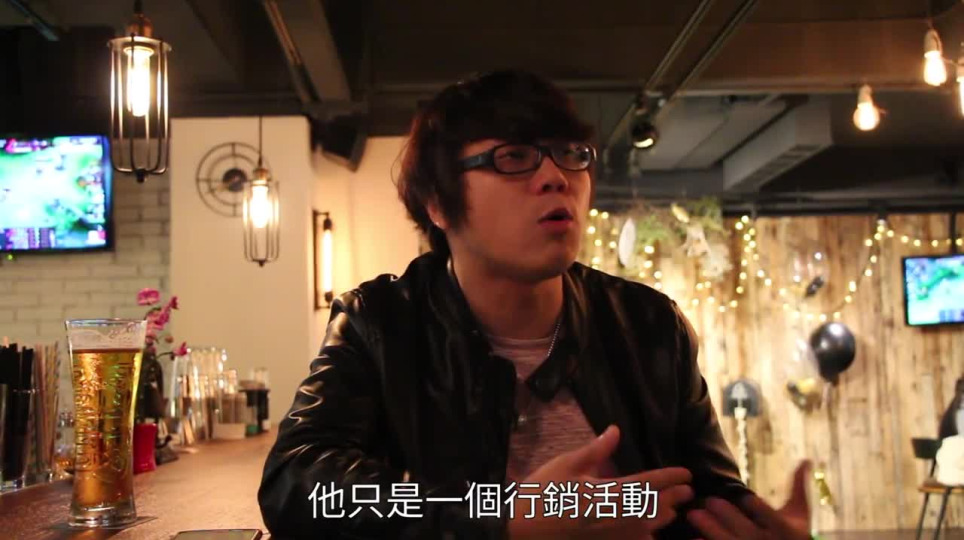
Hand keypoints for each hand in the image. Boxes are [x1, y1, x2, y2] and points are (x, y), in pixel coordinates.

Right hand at [508, 425, 694, 538]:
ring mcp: (610, 536)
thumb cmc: (541, 494)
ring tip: (673, 510)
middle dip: (674, 498)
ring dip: (663, 517)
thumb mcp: (565, 465)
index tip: (686, 473)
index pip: (649, 483)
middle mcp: (615, 516)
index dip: (671, 477)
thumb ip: (595, 450)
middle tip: (688, 491)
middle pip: (655, 508)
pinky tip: (648, 533)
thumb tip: (615, 430)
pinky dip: (646, 536)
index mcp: (607, 492)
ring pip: (649, 529)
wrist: (521, 531)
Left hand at [686, 460, 811, 539]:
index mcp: (786, 530)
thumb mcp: (799, 512)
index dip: (760, 509)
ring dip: (711, 530)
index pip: (773, 519)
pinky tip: (694, 537)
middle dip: (728, 516)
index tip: (747, 498)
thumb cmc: (795, 534)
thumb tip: (806, 459)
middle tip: (710, 501)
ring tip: (693, 514)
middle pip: (747, 531)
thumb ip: (798, 487)